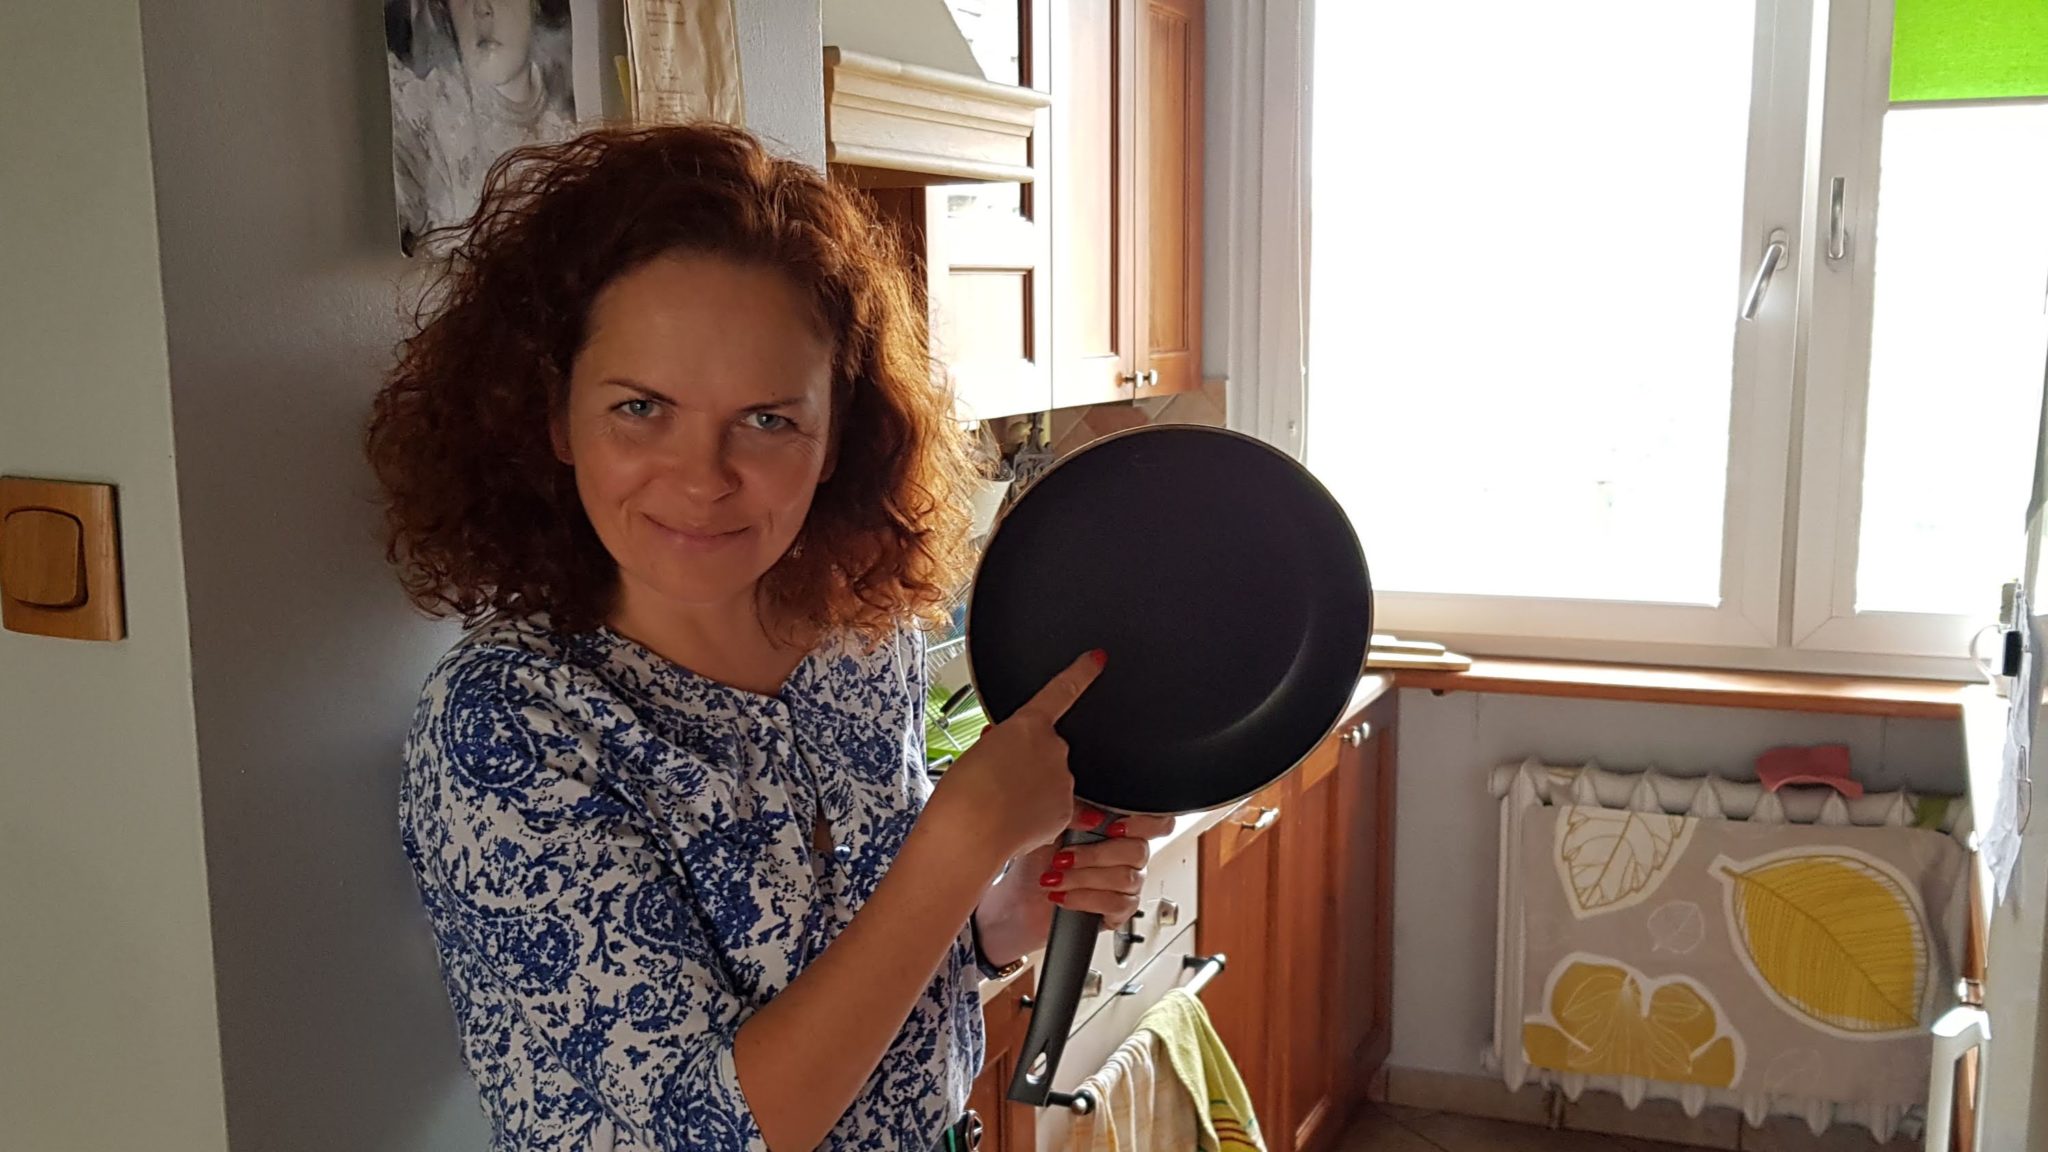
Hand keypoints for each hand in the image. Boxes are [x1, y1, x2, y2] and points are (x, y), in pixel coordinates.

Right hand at [927, 650, 1104, 864]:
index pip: (1062, 691)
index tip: (1098, 659)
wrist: (969, 831)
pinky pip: (1055, 808)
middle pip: (1048, 750)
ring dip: (1033, 789)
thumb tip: (1014, 754)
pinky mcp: (1066, 810)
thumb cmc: (963, 792)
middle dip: (1030, 762)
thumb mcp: (979, 751)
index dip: (1082, 672)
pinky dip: (1038, 815)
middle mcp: (1054, 749)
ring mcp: (1063, 781)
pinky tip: (1015, 821)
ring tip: (1003, 804)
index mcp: (1029, 725)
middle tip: (1000, 780)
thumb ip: (1006, 744)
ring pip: (1052, 781)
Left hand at [1034, 808, 1175, 923]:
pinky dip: (1085, 899)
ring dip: (1083, 878)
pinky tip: (1064, 897)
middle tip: (1062, 859)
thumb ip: (1074, 813)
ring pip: (1126, 878)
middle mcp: (1126, 858)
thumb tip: (1094, 814)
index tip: (1111, 828)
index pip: (1155, 823)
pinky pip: (1118, 904)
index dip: (1143, 824)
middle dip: (1095, 855)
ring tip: (1055, 880)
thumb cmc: (1035, 864)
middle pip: (1139, 851)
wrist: (1018, 903)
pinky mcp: (1118, 912)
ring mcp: (1125, 886)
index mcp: (1117, 831)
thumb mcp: (1049, 829)